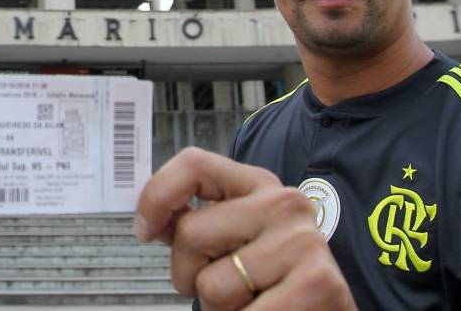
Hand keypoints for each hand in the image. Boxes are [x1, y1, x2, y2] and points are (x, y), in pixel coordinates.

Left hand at [134, 148, 353, 310]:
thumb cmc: (273, 282)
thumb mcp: (235, 240)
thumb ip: (197, 224)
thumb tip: (150, 220)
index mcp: (259, 184)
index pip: (193, 164)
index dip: (156, 197)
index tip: (144, 231)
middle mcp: (283, 203)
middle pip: (190, 233)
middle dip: (189, 276)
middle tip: (223, 289)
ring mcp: (302, 242)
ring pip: (211, 286)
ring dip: (219, 310)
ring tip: (251, 303)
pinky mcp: (316, 284)